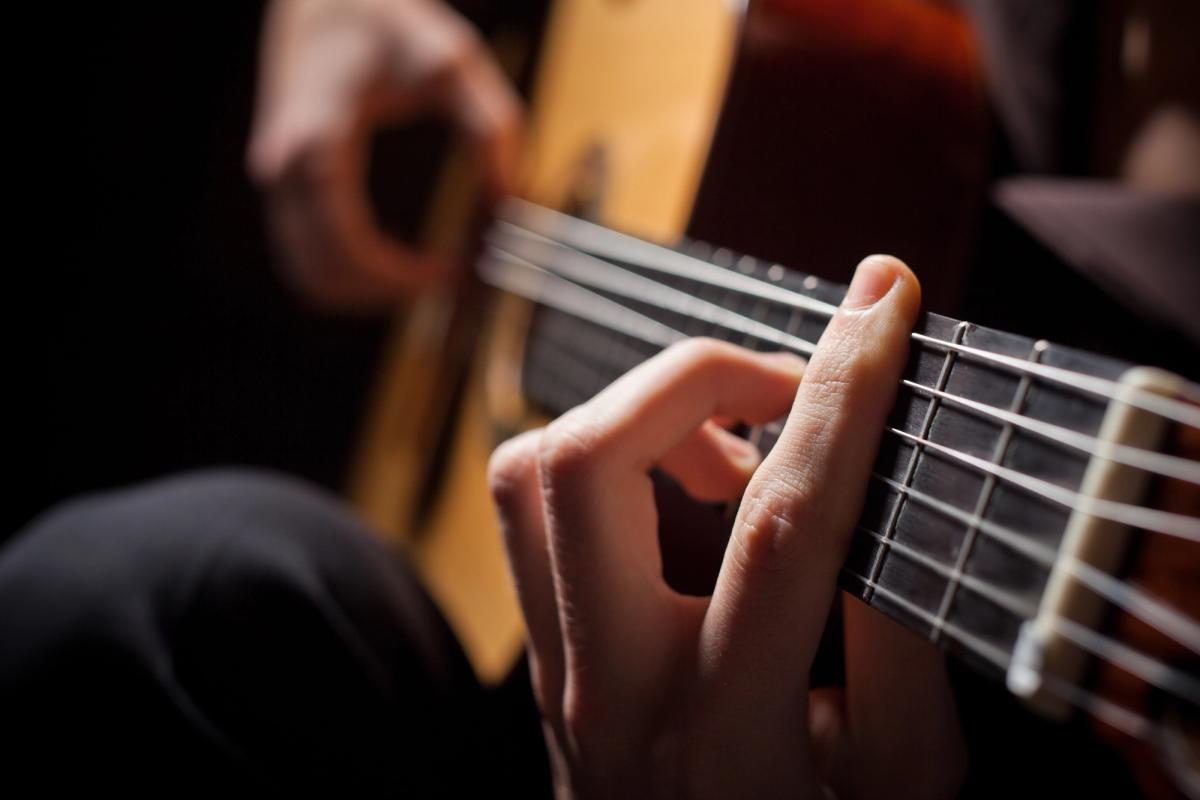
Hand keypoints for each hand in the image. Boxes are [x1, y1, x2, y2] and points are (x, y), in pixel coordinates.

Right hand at [248, 0, 520, 310]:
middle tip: (448, 280)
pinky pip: (306, 257)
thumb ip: (490, 128)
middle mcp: (285, 167)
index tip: (451, 273)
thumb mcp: (453, 62)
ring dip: (367, 292)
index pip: (349, 246)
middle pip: (324, 275)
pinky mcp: (283, 187)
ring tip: (426, 274)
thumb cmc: (381, 19)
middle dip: (390, 293)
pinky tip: (396, 259)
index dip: (401, 277)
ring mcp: (277, 181)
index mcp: (321, 140)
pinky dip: (349, 274)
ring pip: (310, 277)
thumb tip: (509, 201)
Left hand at [489, 256, 965, 797]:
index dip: (841, 396)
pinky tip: (686, 494)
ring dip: (640, 415)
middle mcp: (614, 692)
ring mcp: (556, 670)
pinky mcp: (540, 651)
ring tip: (736, 450)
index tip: (881, 305)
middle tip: (789, 387)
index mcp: (728, 732)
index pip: (780, 525)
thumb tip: (876, 488)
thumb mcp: (904, 782)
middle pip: (588, 464)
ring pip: (533, 471)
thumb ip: (900, 646)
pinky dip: (608, 457)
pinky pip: (534, 509)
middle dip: (694, 375)